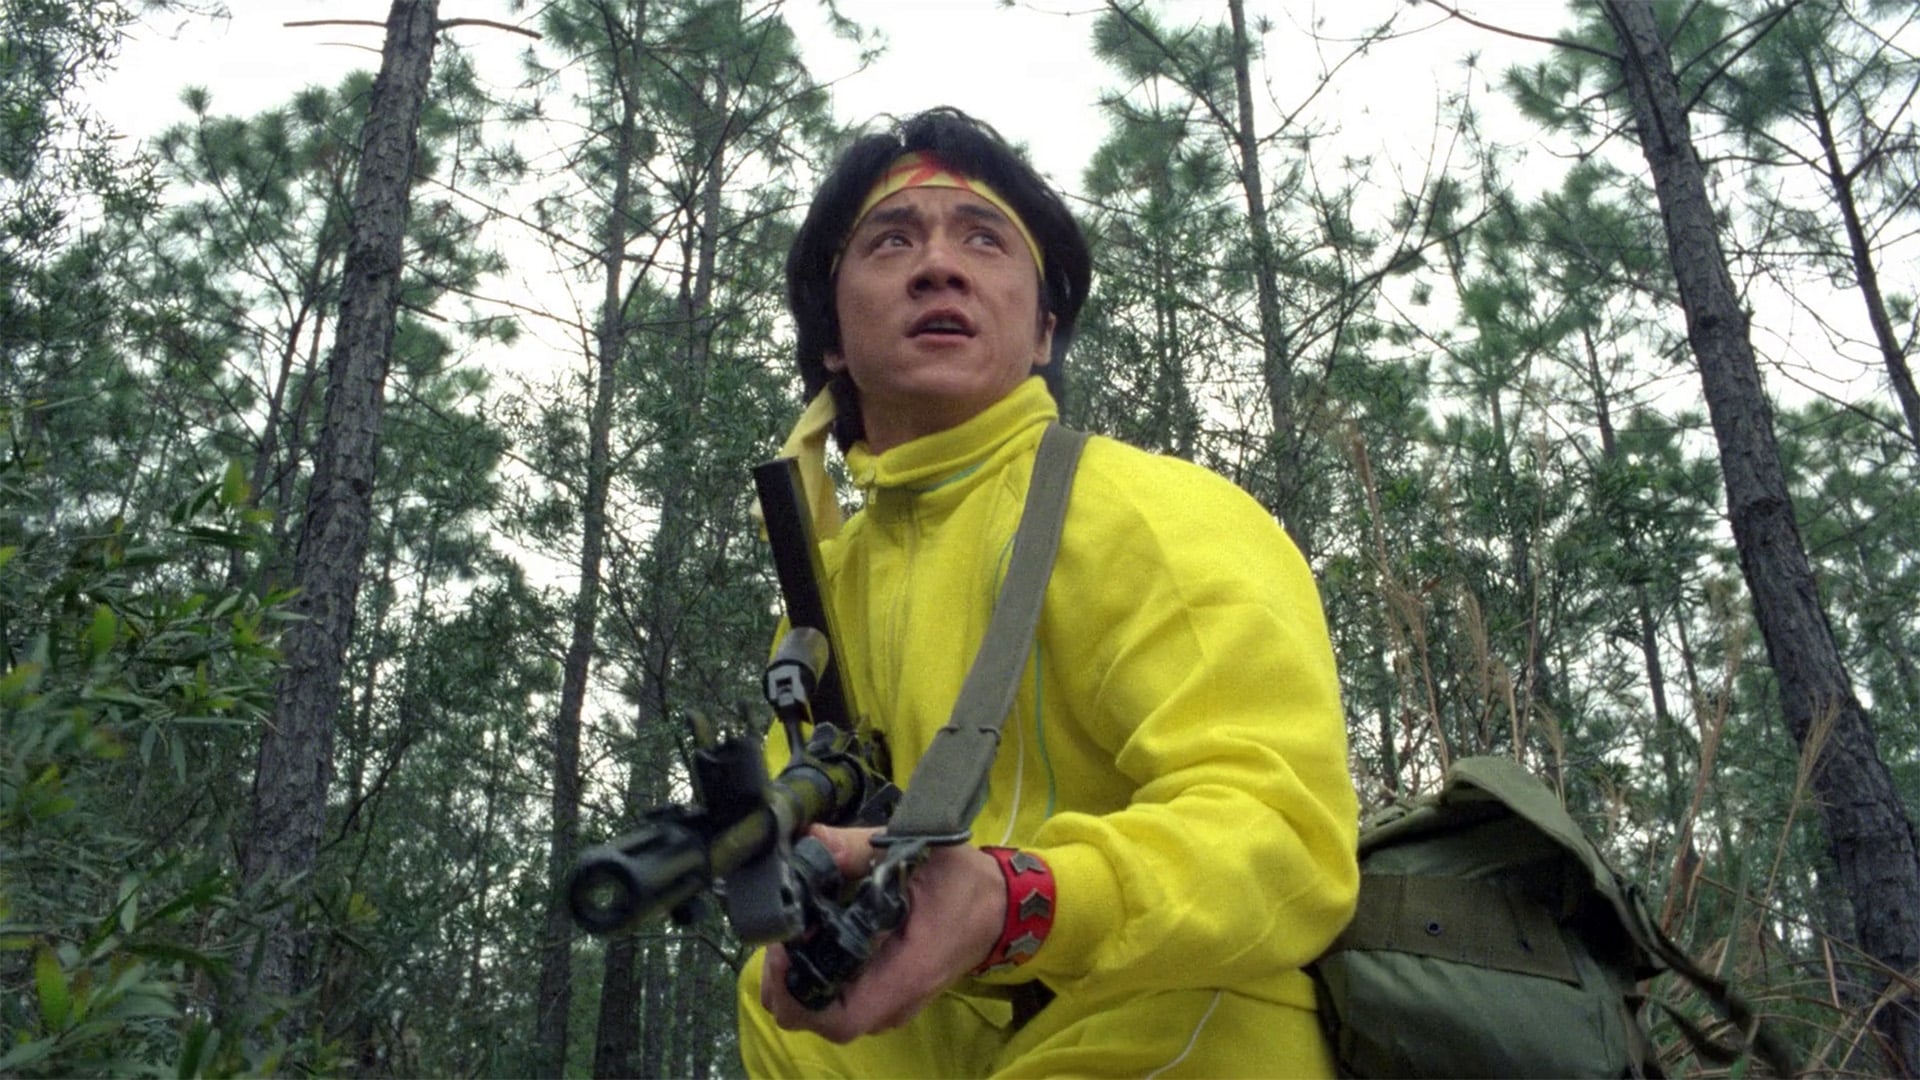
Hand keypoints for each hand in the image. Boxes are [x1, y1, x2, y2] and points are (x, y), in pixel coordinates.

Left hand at [758, 824, 1003, 1042]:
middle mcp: (897, 1002)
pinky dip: (818, 979)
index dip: (797, 992)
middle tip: (782, 936)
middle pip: (820, 1022)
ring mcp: (893, 1004)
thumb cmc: (962, 881)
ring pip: (826, 1016)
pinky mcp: (888, 996)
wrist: (999, 905)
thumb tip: (809, 839)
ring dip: (800, 982)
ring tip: (795, 935)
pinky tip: (814, 943)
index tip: (784, 948)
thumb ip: (857, 848)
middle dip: (787, 984)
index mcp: (906, 973)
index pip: (839, 1019)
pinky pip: (841, 1003)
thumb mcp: (915, 851)